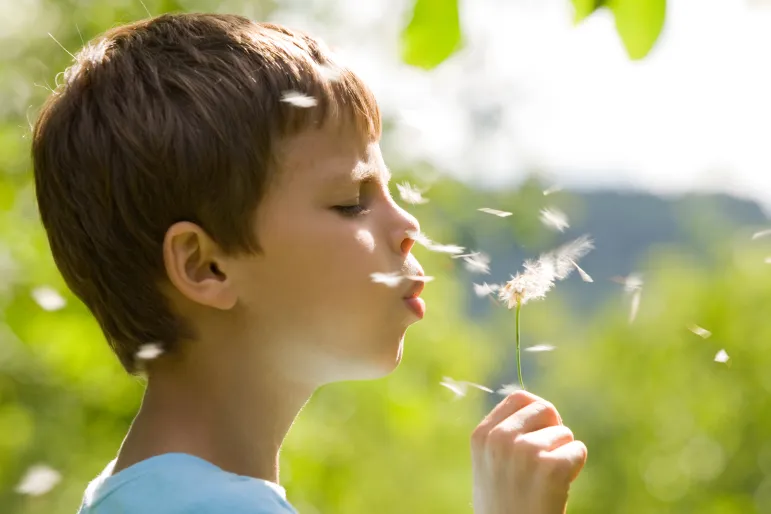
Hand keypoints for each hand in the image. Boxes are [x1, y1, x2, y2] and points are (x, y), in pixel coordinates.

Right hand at [471, 390, 586, 513]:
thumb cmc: (503, 506)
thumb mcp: (489, 465)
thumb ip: (503, 435)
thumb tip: (537, 406)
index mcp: (481, 435)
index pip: (518, 398)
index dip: (537, 412)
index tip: (541, 430)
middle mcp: (500, 439)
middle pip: (545, 409)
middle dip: (554, 430)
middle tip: (550, 456)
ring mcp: (524, 451)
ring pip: (564, 433)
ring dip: (563, 454)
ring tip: (546, 481)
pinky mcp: (550, 467)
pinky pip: (578, 451)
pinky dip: (575, 468)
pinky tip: (559, 487)